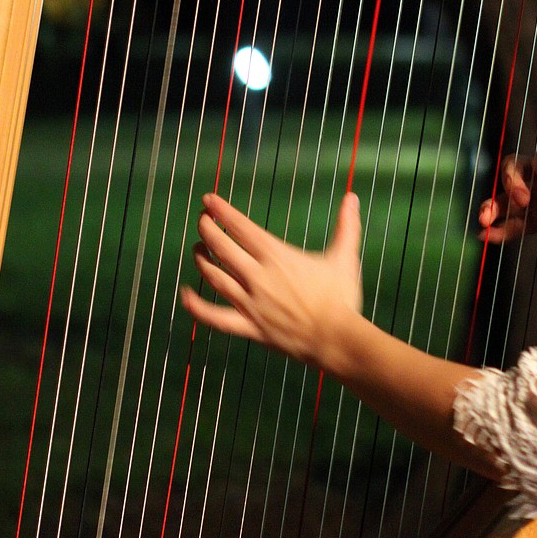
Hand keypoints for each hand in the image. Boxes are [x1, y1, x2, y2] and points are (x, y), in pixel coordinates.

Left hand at [180, 191, 363, 368]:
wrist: (337, 339)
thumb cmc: (342, 297)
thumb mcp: (345, 257)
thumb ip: (346, 226)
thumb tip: (352, 198)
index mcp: (276, 256)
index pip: (240, 227)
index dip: (221, 211)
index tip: (208, 200)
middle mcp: (258, 276)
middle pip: (221, 247)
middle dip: (207, 229)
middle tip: (202, 219)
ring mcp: (250, 303)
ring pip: (214, 276)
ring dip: (201, 259)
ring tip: (197, 248)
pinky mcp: (249, 327)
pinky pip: (214, 317)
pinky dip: (196, 307)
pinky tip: (184, 295)